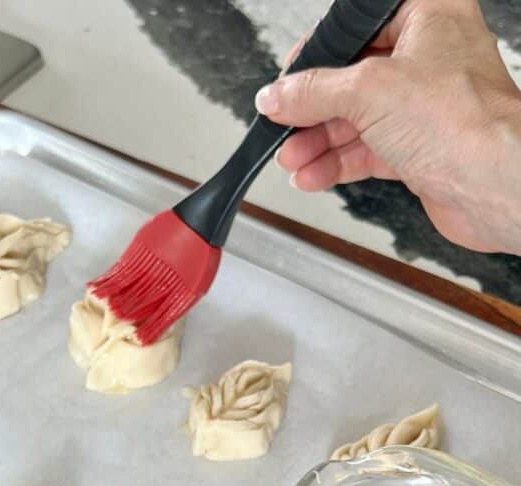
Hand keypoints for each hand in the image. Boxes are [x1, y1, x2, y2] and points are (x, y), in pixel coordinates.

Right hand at [255, 0, 520, 254]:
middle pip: (353, 78)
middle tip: (283, 124)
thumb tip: (276, 94)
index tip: (287, 79)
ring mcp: (426, 105)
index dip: (318, 54)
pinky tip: (312, 173)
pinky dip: (338, 163)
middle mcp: (430, 56)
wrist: (493, 185)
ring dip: (319, 141)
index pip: (357, 28)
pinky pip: (368, 150)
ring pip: (358, 119)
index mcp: (429, 15)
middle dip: (312, 109)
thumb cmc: (462, 121)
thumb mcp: (367, 90)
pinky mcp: (420, 147)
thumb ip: (313, 91)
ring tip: (291, 156)